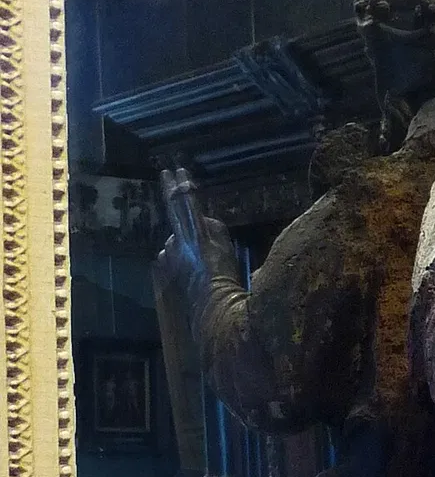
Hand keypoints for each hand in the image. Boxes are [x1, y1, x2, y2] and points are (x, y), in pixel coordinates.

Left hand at [156, 167, 237, 296]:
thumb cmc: (226, 277)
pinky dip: (181, 254)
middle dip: (171, 190)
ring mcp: (170, 254)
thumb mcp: (226, 248)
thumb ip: (214, 229)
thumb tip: (205, 221)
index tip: (178, 170)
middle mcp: (178, 240)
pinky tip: (192, 266)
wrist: (213, 306)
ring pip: (177, 237)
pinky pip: (173, 253)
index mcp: (196, 234)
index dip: (183, 185)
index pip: (187, 202)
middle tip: (166, 174)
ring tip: (201, 256)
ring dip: (185, 239)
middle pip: (173, 209)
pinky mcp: (167, 267)